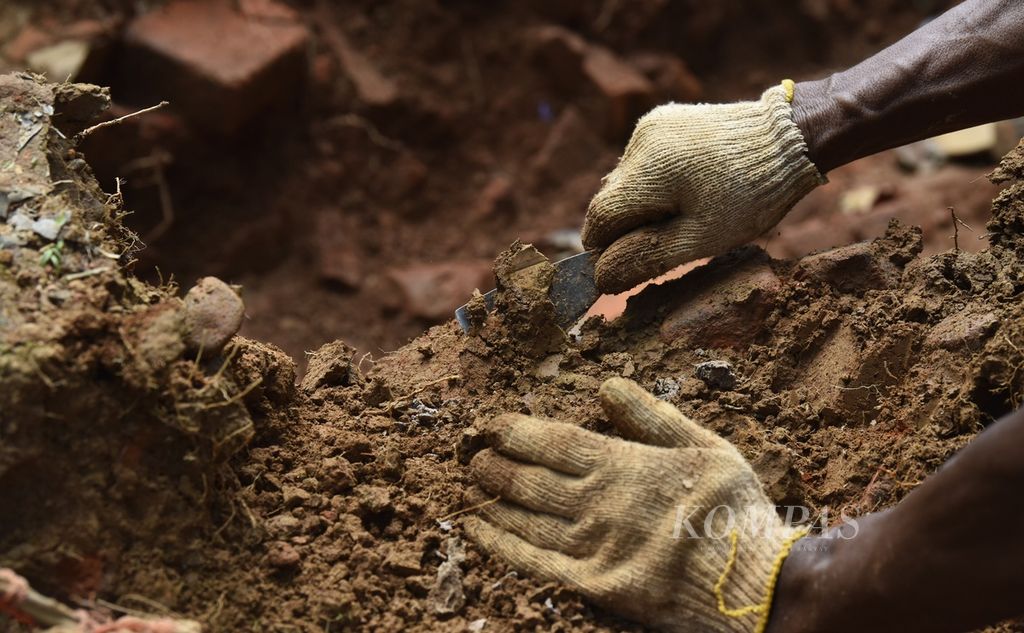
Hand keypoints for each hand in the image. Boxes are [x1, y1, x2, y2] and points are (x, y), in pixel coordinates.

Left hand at [466, 378, 805, 632]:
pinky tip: (478, 532)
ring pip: (526, 518)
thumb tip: (608, 386)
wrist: (753, 585)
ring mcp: (592, 547)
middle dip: (497, 464)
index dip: (518, 431)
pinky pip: (534, 563)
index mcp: (625, 466)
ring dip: (493, 499)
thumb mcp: (706, 448)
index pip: (556, 442)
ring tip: (471, 484)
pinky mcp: (592, 586)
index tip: (493, 424)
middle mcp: (599, 504)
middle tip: (474, 454)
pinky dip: (501, 545)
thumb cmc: (734, 510)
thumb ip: (653, 417)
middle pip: (531, 479)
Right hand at [583, 85, 824, 293]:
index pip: (600, 218)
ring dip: (640, 204)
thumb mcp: (700, 238)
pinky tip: (686, 187)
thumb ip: (646, 257)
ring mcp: (651, 127)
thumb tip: (601, 277)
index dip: (604, 248)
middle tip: (667, 240)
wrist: (790, 138)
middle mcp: (640, 142)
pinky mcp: (663, 120)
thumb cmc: (751, 195)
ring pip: (624, 181)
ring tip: (684, 211)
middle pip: (610, 199)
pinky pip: (641, 161)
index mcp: (647, 172)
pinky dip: (652, 182)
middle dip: (628, 226)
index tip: (622, 266)